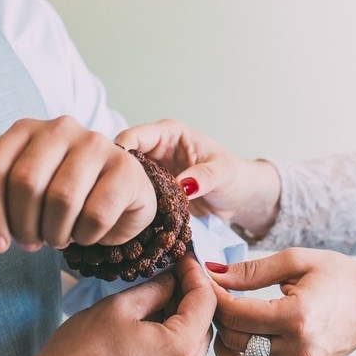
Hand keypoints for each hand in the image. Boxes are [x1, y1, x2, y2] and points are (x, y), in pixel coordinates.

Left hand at [0, 116, 155, 253]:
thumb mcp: (11, 201)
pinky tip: (87, 233)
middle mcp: (60, 127)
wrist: (115, 199)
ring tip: (58, 237)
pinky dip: (86, 236)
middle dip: (24, 227)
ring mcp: (97, 143)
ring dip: (55, 233)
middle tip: (32, 242)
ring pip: (61, 198)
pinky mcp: (125, 168)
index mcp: (25, 130)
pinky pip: (95, 213)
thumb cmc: (57, 197)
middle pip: (25, 183)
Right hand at [32, 254, 216, 355]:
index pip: (205, 303)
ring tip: (160, 300)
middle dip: (192, 298)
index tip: (185, 259)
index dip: (196, 275)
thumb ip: (155, 290)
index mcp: (178, 350)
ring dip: (183, 321)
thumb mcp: (118, 308)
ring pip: (194, 347)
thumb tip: (172, 280)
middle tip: (174, 275)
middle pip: (205, 326)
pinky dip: (173, 342)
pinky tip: (152, 327)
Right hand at [116, 119, 280, 236]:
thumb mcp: (223, 174)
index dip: (121, 153)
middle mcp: (156, 149)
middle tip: (115, 201)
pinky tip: (129, 222)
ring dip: (122, 195)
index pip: (134, 137)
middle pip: (123, 159)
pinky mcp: (152, 192)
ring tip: (121, 214)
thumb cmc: (235, 177)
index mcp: (169, 133)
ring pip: (125, 180)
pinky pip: (134, 196)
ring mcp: (152, 171)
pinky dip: (131, 207)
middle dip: (117, 178)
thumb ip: (204, 177)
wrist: (240, 198)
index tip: (116, 177)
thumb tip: (182, 185)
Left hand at [206, 249, 355, 355]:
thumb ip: (252, 270)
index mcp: (298, 316)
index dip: (214, 297)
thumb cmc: (339, 277)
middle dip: (218, 321)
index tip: (209, 283)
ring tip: (231, 332)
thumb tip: (214, 272)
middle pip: (235, 345)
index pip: (237, 315)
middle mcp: (300, 351)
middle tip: (219, 302)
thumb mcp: (297, 260)